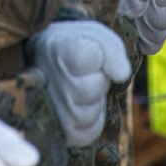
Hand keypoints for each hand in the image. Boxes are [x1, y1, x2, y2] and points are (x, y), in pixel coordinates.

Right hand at [27, 21, 132, 144]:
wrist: (43, 62)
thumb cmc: (73, 46)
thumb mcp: (93, 35)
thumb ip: (112, 49)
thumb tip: (122, 75)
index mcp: (56, 50)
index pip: (89, 57)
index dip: (99, 55)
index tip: (86, 50)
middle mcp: (48, 82)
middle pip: (94, 87)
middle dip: (98, 79)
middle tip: (83, 72)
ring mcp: (51, 110)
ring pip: (91, 113)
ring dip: (94, 101)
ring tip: (79, 88)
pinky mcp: (59, 131)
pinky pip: (90, 131)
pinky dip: (93, 120)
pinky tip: (81, 105)